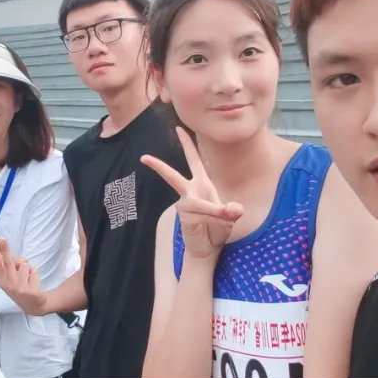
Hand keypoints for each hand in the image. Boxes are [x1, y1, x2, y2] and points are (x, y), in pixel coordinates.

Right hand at [0, 238, 48, 314]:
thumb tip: (23, 260)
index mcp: (2, 280)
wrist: (34, 305)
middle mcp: (8, 284)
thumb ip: (15, 266)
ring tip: (28, 278)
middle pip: (7, 262)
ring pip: (25, 265)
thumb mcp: (14, 278)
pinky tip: (33, 283)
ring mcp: (19, 288)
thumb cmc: (21, 287)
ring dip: (28, 268)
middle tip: (2, 238)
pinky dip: (35, 275)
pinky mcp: (29, 291)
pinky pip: (34, 272)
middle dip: (5, 249)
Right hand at [141, 127, 242, 260]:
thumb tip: (233, 208)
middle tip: (144, 157)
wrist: (209, 248)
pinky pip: (201, 213)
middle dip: (161, 166)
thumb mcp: (229, 217)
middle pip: (174, 176)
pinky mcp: (184, 216)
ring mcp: (184, 204)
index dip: (187, 144)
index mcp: (202, 184)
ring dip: (215, 212)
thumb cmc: (217, 228)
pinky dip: (214, 219)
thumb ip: (231, 210)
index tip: (179, 129)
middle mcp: (190, 191)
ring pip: (199, 203)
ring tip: (228, 218)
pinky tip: (220, 226)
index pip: (194, 160)